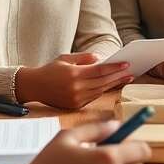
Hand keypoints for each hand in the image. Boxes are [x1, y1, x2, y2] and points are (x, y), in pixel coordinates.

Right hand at [16, 53, 132, 108]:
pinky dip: (102, 90)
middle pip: (102, 82)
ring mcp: (76, 99)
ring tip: (124, 78)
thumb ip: (84, 58)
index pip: (99, 70)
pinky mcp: (75, 106)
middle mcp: (76, 88)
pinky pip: (93, 97)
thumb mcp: (65, 58)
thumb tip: (100, 59)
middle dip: (118, 77)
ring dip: (113, 84)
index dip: (114, 67)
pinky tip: (110, 85)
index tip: (126, 64)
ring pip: (100, 91)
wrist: (33, 87)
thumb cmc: (50, 69)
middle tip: (130, 72)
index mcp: (73, 74)